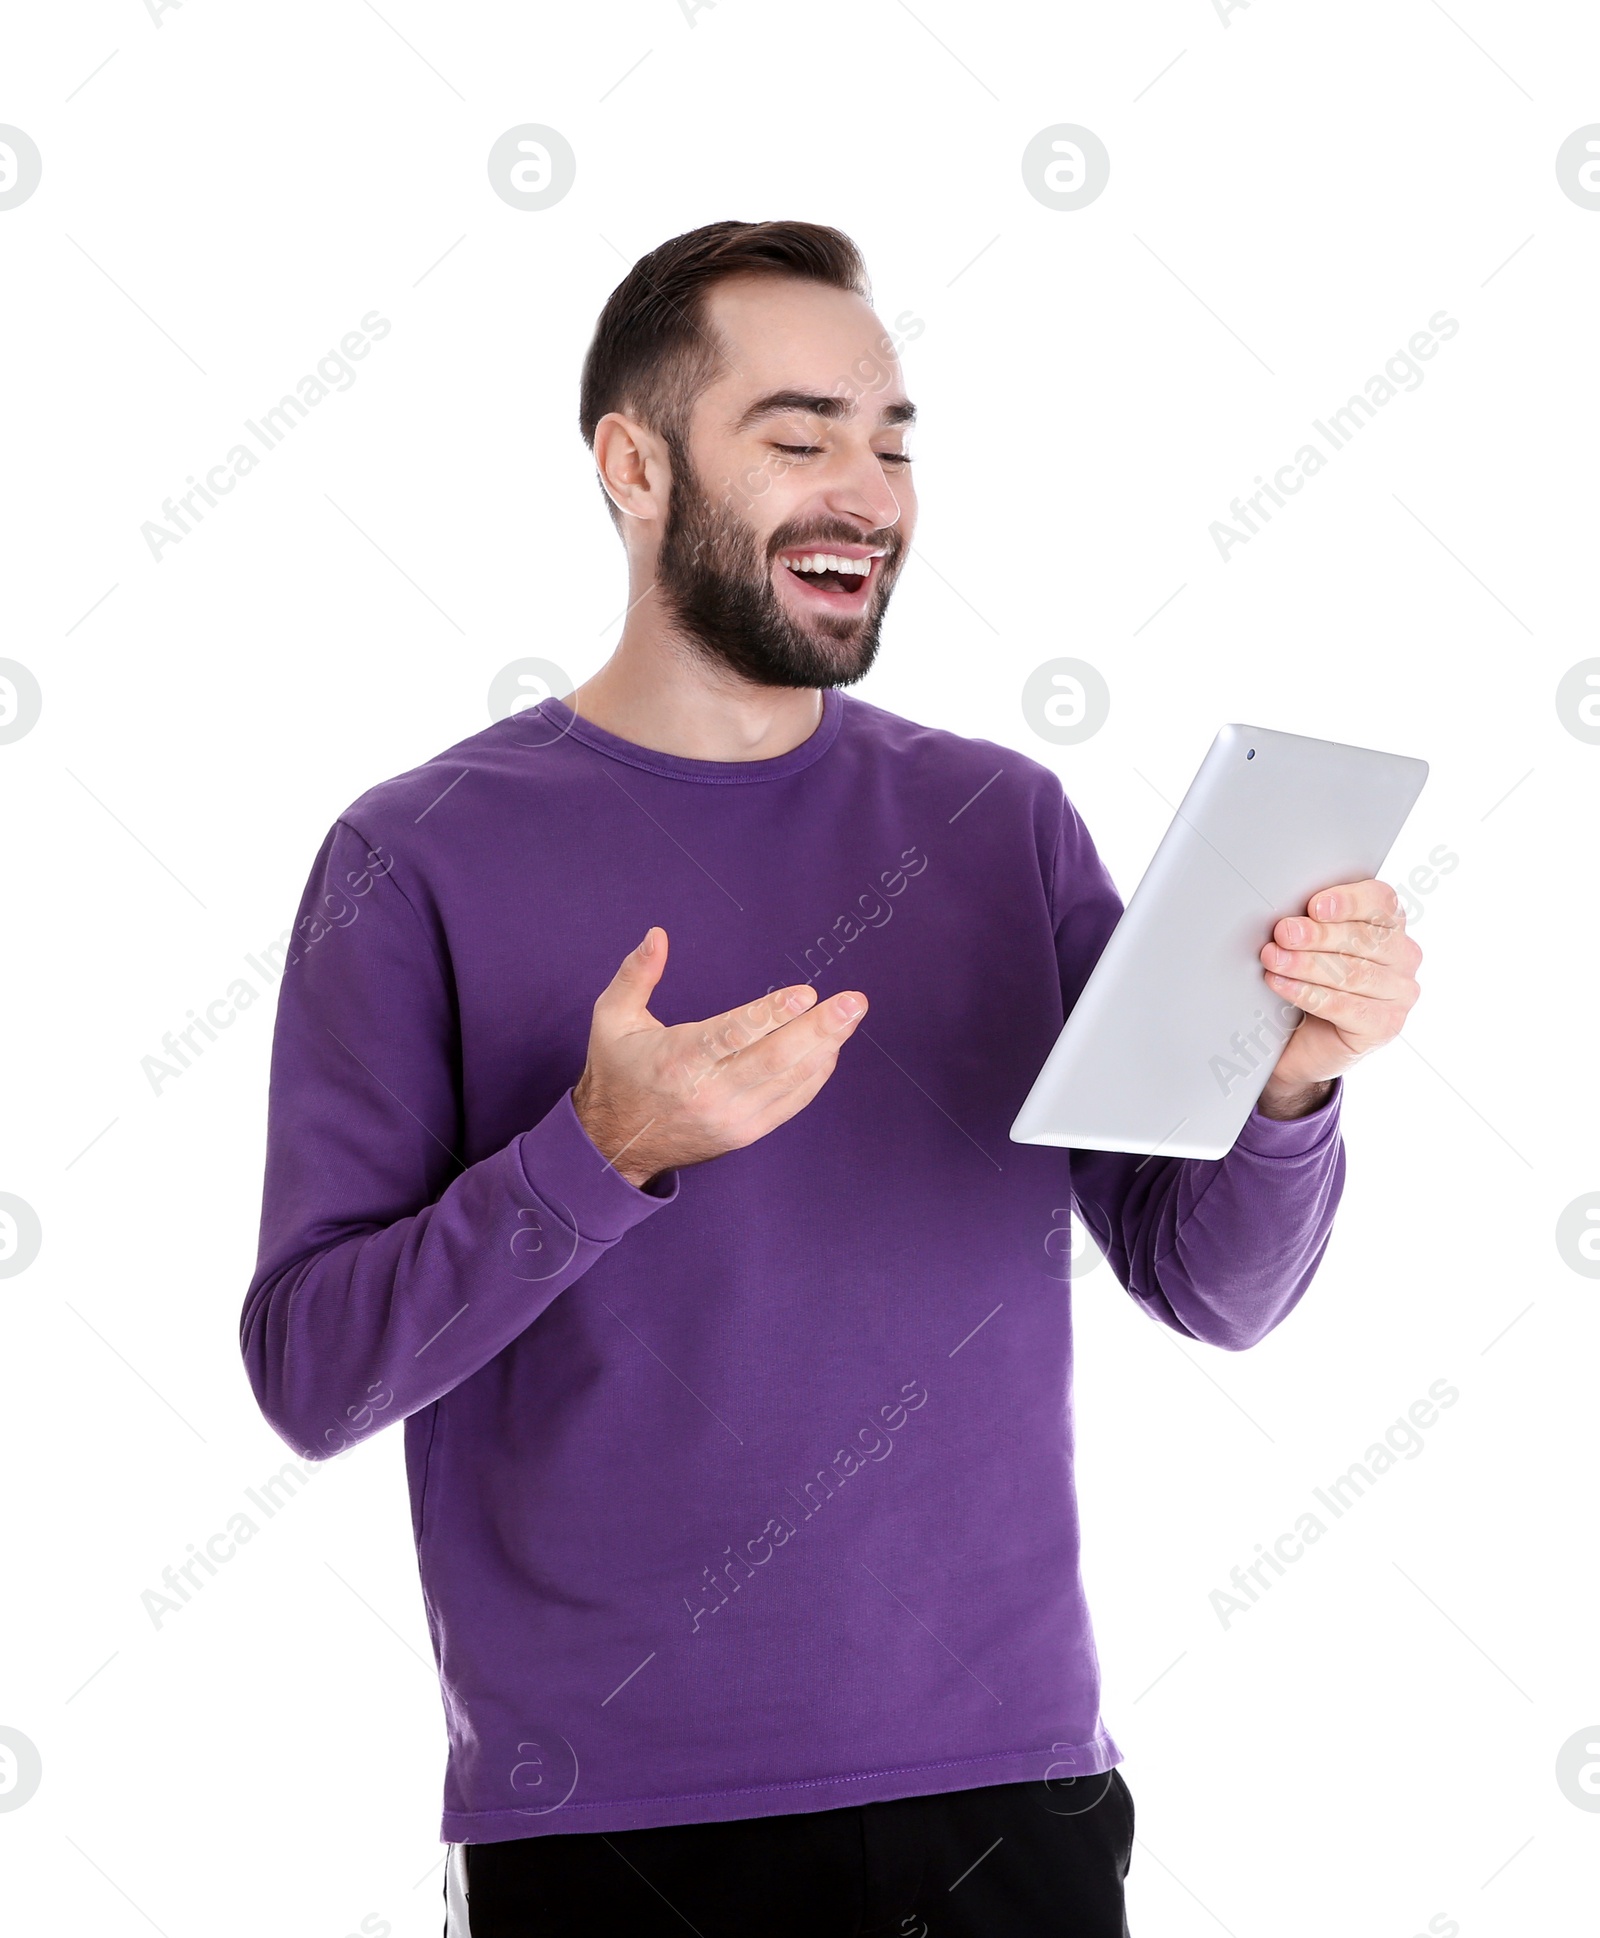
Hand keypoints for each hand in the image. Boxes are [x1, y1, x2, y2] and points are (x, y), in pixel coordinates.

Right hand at [571, 927, 867, 1186]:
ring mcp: (731, 1118)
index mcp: (677, 1061)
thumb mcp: (611, 1019)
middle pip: (775, 1060)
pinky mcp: (745, 1134)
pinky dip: (815, 1075)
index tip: (806, 994)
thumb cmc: (617, 1073)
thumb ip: (635, 974)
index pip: (732, 1036)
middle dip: (820, 1028)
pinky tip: (830, 1048)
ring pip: (790, 1081)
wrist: (614, 1147)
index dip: (771, 1014)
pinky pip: (791, 1102)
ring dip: (826, 1047)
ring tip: (851, 1016)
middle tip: (854, 1002)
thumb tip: (658, 934)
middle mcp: (709, 1094)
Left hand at [1255, 878, 1421, 1115]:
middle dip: (1317, 935)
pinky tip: (1282, 984)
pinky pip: (1344, 1006)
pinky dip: (1307, 993)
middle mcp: (1404, 956)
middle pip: (1364, 938)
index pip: (1381, 902)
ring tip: (1274, 959)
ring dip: (1306, 964)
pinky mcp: (1385, 1025)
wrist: (1307, 1039)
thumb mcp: (1315, 945)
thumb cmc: (1314, 981)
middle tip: (1283, 933)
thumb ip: (1313, 923)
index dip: (1349, 901)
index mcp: (1391, 924)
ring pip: (1352, 972)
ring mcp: (1400, 993)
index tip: (1315, 906)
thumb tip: (1289, 917)